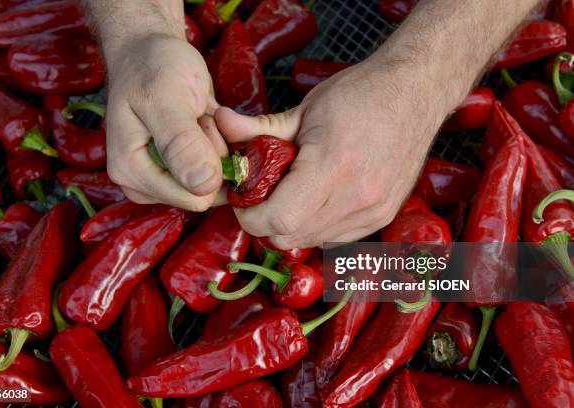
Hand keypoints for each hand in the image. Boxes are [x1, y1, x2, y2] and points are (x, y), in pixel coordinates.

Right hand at [104, 34, 226, 210]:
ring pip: (215, 180)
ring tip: (199, 115)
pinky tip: (205, 121)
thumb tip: (204, 188)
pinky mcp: (179, 171)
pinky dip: (221, 143)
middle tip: (198, 115)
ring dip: (218, 145)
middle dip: (213, 152)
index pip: (192, 198)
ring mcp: (163, 179)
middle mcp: (144, 184)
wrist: (151, 50)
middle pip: (205, 191)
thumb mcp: (166, 98)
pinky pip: (217, 170)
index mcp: (132, 172)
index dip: (209, 161)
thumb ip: (182, 144)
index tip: (199, 122)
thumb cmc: (153, 66)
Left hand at [215, 57, 444, 248]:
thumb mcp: (304, 107)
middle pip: (291, 237)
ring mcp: (374, 212)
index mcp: (333, 167)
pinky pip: (335, 238)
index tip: (243, 200)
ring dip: (291, 226)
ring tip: (290, 194)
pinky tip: (316, 200)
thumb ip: (258, 127)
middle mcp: (357, 198)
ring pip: (312, 242)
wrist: (415, 93)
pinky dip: (316, 227)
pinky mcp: (384, 216)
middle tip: (260, 196)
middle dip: (266, 223)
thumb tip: (218, 124)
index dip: (251, 216)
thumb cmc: (360, 94)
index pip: (279, 219)